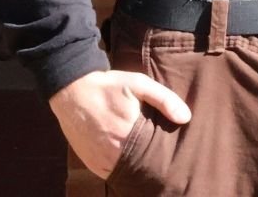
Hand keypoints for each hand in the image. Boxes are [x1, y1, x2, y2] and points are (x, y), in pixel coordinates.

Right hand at [49, 69, 191, 178]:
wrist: (71, 91)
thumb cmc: (108, 87)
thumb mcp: (139, 84)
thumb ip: (164, 100)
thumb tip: (186, 118)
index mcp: (129, 133)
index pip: (156, 153)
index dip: (166, 152)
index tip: (173, 149)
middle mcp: (113, 152)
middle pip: (143, 166)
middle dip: (153, 161)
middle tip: (161, 154)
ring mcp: (100, 160)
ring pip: (127, 172)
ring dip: (137, 167)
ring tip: (146, 156)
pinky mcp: (91, 163)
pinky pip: (112, 173)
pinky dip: (122, 168)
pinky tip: (130, 159)